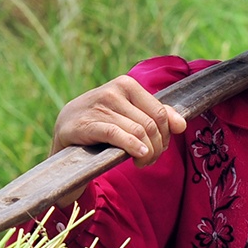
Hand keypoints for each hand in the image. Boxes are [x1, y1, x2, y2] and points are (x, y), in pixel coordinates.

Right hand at [52, 75, 184, 167]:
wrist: (66, 130)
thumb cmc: (102, 123)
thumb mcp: (129, 115)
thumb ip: (156, 116)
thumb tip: (182, 125)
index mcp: (126, 84)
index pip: (160, 112)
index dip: (166, 135)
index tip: (160, 148)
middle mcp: (112, 91)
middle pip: (151, 125)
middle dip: (157, 147)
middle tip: (150, 160)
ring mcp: (98, 106)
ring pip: (138, 132)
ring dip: (146, 153)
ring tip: (142, 162)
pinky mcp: (86, 124)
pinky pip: (117, 135)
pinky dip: (132, 147)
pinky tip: (138, 157)